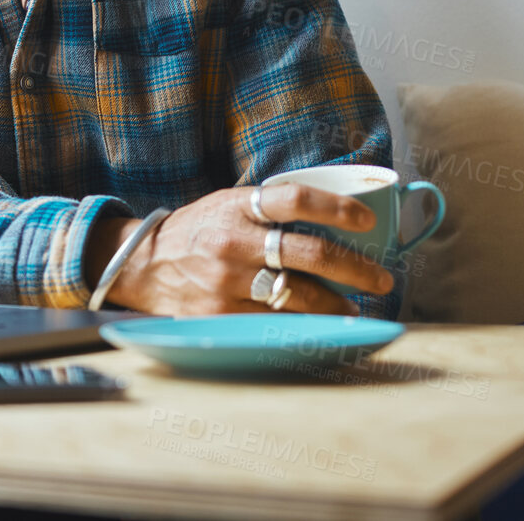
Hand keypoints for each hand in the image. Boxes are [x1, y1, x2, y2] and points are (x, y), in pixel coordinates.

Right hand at [86, 183, 394, 315]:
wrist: (142, 264)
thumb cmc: (198, 230)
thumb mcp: (227, 204)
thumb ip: (269, 209)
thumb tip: (333, 215)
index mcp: (238, 206)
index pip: (296, 200)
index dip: (337, 208)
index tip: (367, 220)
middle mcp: (233, 241)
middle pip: (310, 253)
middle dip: (357, 268)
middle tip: (381, 278)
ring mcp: (226, 281)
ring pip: (300, 295)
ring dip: (338, 304)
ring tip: (353, 307)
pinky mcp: (221, 314)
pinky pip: (276, 322)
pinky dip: (305, 324)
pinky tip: (320, 324)